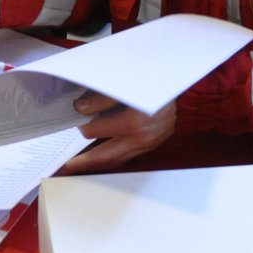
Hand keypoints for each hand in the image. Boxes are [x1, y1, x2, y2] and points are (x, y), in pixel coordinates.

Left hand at [58, 93, 175, 174]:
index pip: (96, 130)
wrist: (189, 94)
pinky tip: (100, 159)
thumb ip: (103, 97)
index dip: (82, 124)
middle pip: (103, 157)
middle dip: (81, 163)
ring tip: (77, 167)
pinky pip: (125, 158)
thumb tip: (80, 108)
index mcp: (134, 122)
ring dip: (95, 164)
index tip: (74, 116)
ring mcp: (146, 145)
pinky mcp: (150, 147)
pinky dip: (110, 160)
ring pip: (114, 161)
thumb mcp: (130, 85)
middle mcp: (140, 139)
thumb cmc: (159, 84)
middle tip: (63, 167)